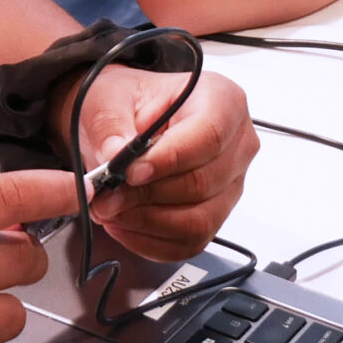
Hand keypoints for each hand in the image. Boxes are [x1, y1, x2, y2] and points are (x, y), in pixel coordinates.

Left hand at [63, 64, 257, 263]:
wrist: (125, 121)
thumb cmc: (127, 103)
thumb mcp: (108, 100)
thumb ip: (111, 127)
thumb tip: (115, 155)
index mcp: (222, 100)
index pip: (209, 136)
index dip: (169, 159)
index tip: (131, 171)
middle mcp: (236, 144)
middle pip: (203, 183)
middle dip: (147, 195)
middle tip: (107, 195)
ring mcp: (231, 183)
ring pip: (199, 220)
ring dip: (147, 222)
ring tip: (111, 210)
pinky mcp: (216, 215)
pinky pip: (190, 242)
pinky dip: (150, 241)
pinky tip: (124, 224)